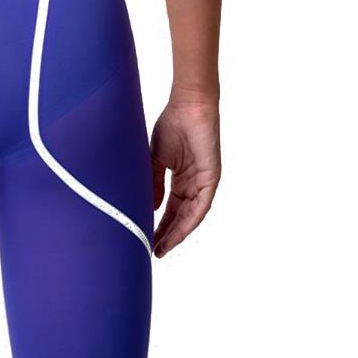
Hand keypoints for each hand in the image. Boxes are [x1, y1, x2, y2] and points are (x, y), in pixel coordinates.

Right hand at [150, 96, 220, 257]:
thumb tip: (152, 207)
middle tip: (152, 250)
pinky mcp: (210, 179)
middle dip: (166, 235)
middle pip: (180, 217)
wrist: (188, 106)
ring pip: (190, 216)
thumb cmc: (173, 125)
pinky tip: (177, 233)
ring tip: (162, 247)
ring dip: (177, 233)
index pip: (170, 209)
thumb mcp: (156, 158)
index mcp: (181, 179)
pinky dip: (189, 221)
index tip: (146, 237)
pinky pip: (201, 206)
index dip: (159, 224)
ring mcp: (202, 183)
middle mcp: (193, 184)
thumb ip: (154, 182)